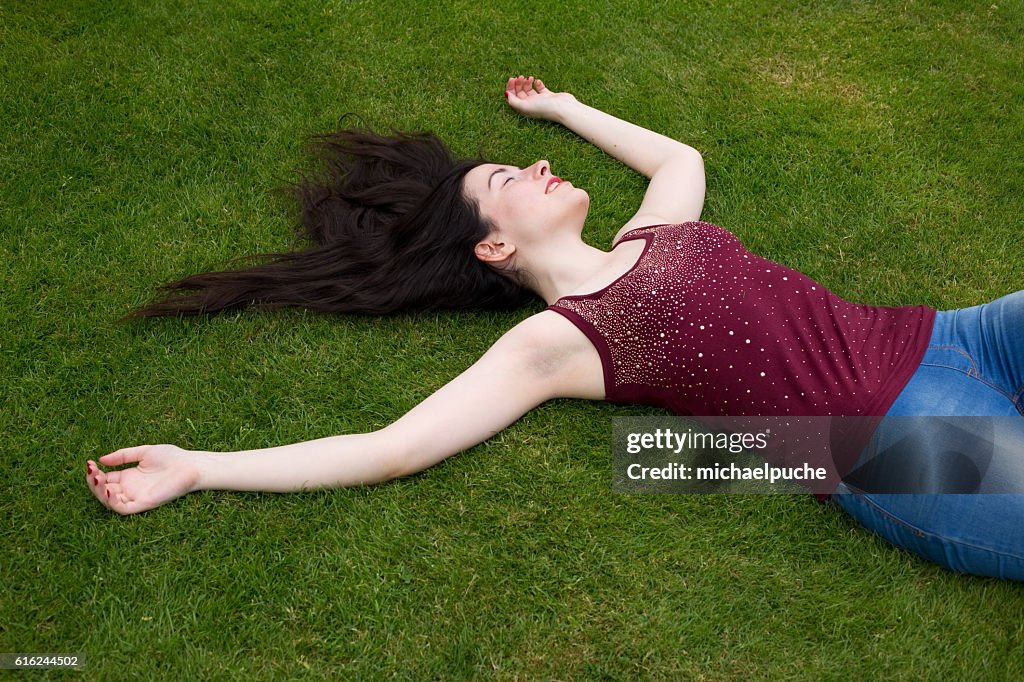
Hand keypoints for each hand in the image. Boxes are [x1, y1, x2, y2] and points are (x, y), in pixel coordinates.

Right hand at [86, 444, 200, 514]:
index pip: (105, 479)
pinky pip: (123, 508)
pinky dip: (112, 502)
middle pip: (104, 490)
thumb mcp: (143, 452)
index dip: (95, 473)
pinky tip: (107, 490)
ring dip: (99, 492)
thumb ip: (123, 456)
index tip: (89, 463)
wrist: (191, 465)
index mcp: (129, 477)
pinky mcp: (144, 504)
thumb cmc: (172, 458)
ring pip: (110, 501)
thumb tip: (100, 459)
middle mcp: (131, 489)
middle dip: (93, 482)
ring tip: (95, 478)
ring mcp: (136, 497)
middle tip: (91, 471)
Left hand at [504, 75, 577, 121]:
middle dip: (518, 83)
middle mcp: (530, 105)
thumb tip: (506, 94)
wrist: (564, 108)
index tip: (513, 78)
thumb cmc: (545, 108)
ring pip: (528, 89)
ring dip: (526, 82)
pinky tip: (538, 81)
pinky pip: (540, 88)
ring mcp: (539, 100)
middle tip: (520, 76)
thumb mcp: (526, 106)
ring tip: (529, 77)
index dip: (510, 87)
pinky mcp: (548, 96)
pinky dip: (538, 83)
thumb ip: (514, 102)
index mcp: (524, 108)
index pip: (512, 97)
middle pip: (519, 92)